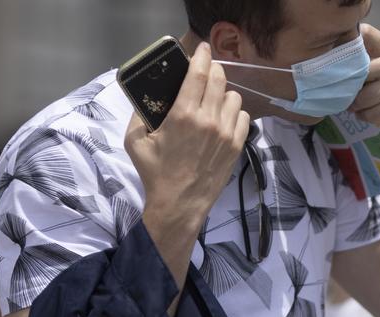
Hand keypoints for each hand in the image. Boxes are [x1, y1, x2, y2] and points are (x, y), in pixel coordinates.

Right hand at [124, 42, 251, 228]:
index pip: (199, 73)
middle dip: (213, 70)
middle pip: (219, 79)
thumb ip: (140, 113)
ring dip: (224, 93)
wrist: (179, 205)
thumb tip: (146, 96)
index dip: (202, 56)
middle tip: (206, 72)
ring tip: (214, 100)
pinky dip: (235, 113)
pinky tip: (224, 119)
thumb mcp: (135, 141)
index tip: (202, 48)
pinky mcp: (237, 146)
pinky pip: (244, 117)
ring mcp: (226, 133)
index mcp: (183, 115)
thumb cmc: (155, 174)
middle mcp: (208, 120)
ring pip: (234, 97)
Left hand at [350, 24, 379, 148]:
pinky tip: (375, 115)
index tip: (342, 62)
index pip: (364, 33)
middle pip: (357, 75)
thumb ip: (366, 59)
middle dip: (351, 90)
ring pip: (363, 99)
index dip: (348, 45)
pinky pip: (373, 114)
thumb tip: (333, 64)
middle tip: (354, 97)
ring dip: (359, 108)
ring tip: (365, 107)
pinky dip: (369, 118)